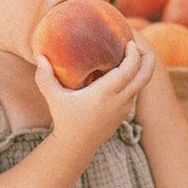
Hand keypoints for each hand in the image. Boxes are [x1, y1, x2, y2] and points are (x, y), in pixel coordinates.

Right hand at [35, 39, 154, 151]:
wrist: (77, 145)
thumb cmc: (65, 119)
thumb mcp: (53, 97)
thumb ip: (45, 77)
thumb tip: (39, 56)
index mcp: (106, 93)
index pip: (129, 69)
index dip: (133, 54)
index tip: (129, 41)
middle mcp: (119, 100)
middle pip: (145, 75)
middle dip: (148, 58)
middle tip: (139, 45)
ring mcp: (124, 108)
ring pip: (141, 84)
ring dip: (141, 69)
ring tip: (131, 55)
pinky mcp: (124, 113)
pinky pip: (135, 92)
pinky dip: (134, 79)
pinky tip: (124, 71)